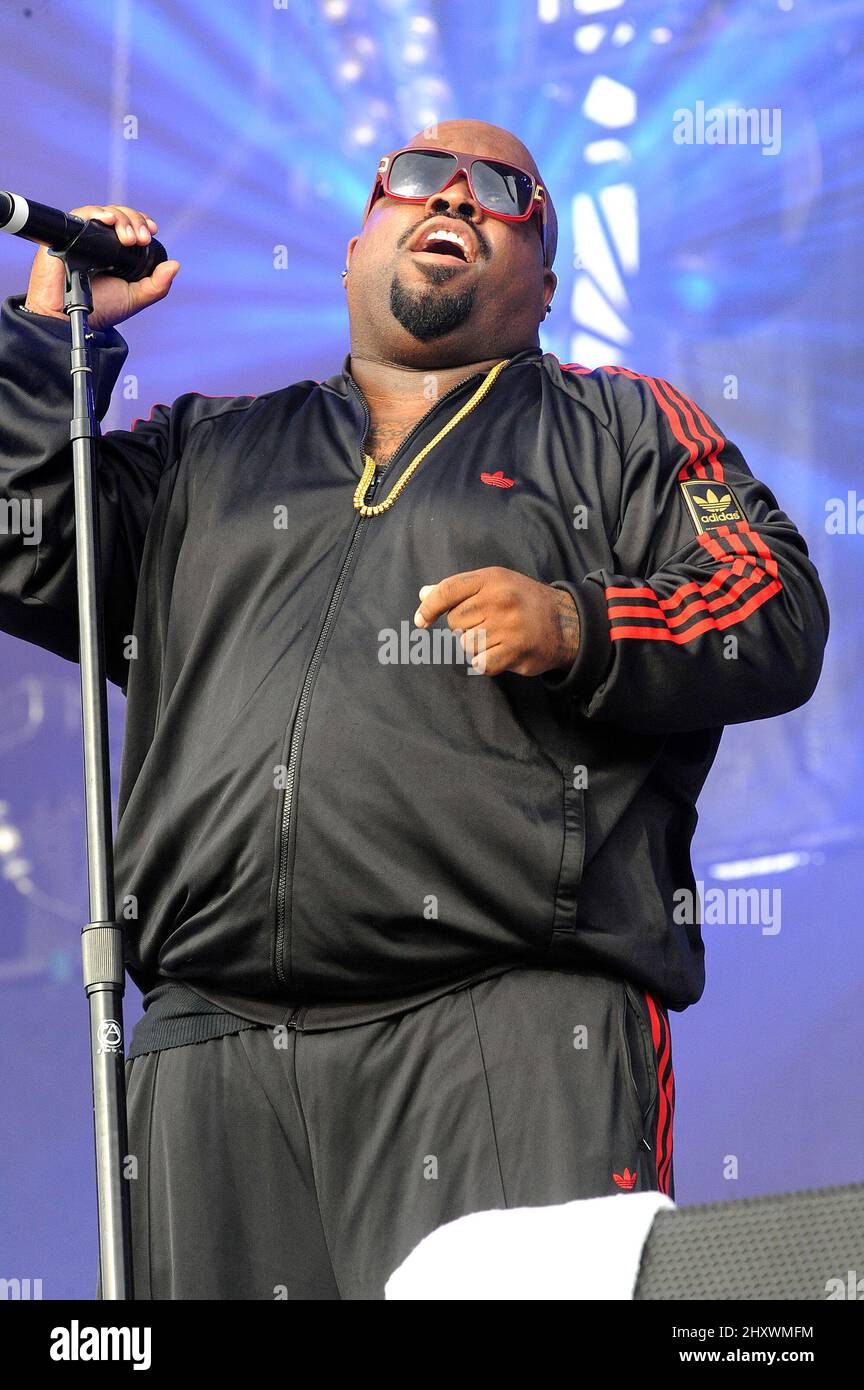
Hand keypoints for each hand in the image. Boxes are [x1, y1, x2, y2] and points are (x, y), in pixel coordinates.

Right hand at [23, 204, 179, 330]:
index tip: (152, 230)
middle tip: (140, 239)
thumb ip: (156, 285)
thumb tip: (175, 265)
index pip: (130, 224)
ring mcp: (83, 236)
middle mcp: (100, 240)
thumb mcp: (135, 297)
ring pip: (103, 212)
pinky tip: (107, 219)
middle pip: (119, 214)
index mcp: (116, 250)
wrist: (71, 319)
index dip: (142, 222)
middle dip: (134, 221)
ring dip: (120, 218)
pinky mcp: (66, 236)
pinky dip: (95, 213)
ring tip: (128, 237)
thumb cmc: (99, 310)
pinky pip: (80, 215)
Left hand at [413, 567, 579, 676]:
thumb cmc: (522, 601)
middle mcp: (500, 599)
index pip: (448, 590)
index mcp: (492, 579)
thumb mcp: (495, 584)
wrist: (567, 622)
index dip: (429, 607)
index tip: (421, 621)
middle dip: (465, 628)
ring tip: (498, 638)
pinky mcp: (516, 650)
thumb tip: (423, 594)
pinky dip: (486, 663)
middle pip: (455, 622)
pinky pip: (481, 664)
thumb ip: (458, 590)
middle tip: (489, 624)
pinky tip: (501, 654)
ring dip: (477, 647)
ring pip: (467, 645)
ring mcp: (508, 625)